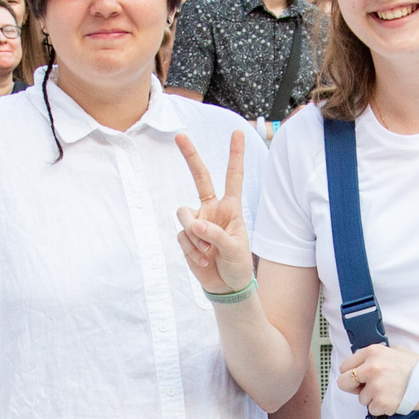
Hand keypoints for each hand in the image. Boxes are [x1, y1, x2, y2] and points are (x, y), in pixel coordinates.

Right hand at [172, 130, 251, 293]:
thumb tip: (195, 224)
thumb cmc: (237, 264)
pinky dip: (192, 250)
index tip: (238, 132)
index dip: (235, 155)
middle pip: (200, 178)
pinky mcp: (186, 236)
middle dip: (190, 156)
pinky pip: (182, 237)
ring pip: (185, 215)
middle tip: (180, 135)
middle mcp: (212, 209)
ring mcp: (197, 221)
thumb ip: (216, 234)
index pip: (234, 177)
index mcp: (231, 207)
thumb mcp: (234, 250)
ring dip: (195, 235)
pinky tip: (203, 260)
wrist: (226, 286)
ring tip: (208, 252)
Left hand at [338, 343, 418, 416]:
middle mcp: (371, 368)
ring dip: (372, 398)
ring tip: (390, 392)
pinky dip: (382, 408)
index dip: (352, 374)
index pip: (345, 366)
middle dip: (354, 387)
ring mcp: (376, 386)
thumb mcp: (393, 351)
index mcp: (372, 352)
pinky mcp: (382, 403)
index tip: (360, 378)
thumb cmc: (415, 366)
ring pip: (361, 399)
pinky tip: (394, 399)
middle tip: (368, 388)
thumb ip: (373, 357)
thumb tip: (359, 366)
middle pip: (344, 383)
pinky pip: (372, 410)